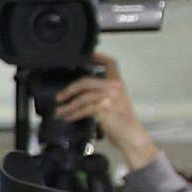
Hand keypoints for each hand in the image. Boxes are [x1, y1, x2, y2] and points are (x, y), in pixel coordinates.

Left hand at [53, 54, 157, 170]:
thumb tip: (82, 92)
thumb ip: (105, 93)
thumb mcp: (117, 101)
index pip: (111, 64)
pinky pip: (84, 109)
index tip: (87, 56)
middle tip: (60, 97)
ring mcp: (110, 96)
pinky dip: (74, 114)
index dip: (98, 57)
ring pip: (82, 97)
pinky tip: (68, 117)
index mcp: (119, 83)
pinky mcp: (104, 107)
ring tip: (60, 111)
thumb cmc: (123, 121)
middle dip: (70, 89)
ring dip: (68, 106)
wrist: (131, 135)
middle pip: (87, 81)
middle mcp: (115, 87)